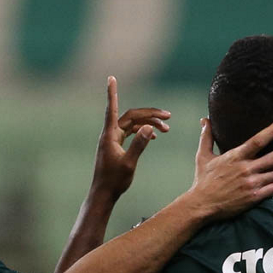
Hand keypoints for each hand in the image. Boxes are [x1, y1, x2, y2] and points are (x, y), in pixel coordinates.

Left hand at [91, 76, 170, 198]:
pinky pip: (131, 132)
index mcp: (110, 135)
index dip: (113, 93)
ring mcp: (113, 139)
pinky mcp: (116, 146)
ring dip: (149, 124)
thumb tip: (149, 127)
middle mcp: (110, 134)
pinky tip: (154, 136)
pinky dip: (143, 131)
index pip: (113, 109)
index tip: (111, 78)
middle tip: (169, 116)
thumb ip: (139, 144)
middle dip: (150, 114)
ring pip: (133, 124)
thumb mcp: (129, 163)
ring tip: (167, 129)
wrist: (104, 194)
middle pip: (131, 116)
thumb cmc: (114, 181)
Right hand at [187, 118, 272, 219]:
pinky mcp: (253, 198)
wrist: (201, 205)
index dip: (272, 131)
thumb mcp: (203, 156)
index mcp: (235, 157)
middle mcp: (246, 169)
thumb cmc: (203, 180)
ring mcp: (251, 184)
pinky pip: (271, 189)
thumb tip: (204, 120)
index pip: (257, 140)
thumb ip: (207, 137)